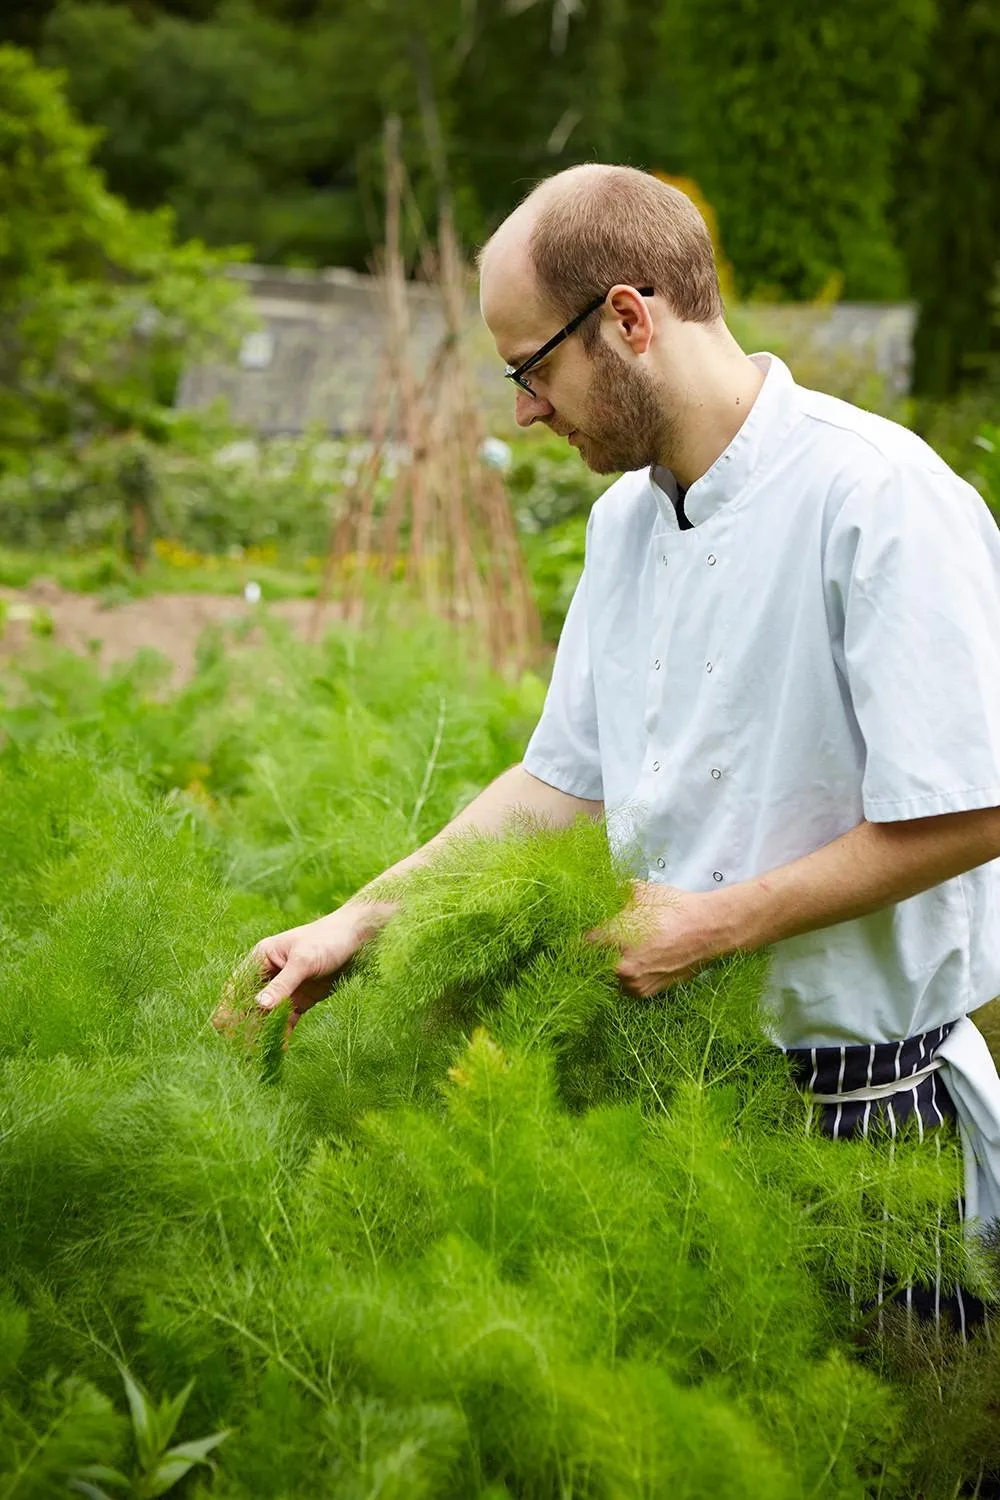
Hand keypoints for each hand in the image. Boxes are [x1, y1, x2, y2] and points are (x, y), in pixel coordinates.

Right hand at [213, 905, 380, 1034]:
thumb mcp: (304, 961)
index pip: (238, 986)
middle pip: (250, 1004)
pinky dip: (281, 1034)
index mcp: (262, 958)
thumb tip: (258, 1006)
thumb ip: (282, 984)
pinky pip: (286, 1020)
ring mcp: (285, 988)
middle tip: (239, 1050)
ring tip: (255, 1056)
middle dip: (244, 1025)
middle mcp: (269, 974)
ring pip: (266, 1015)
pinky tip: (279, 1050)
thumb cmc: (328, 939)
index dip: (228, 1007)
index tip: (222, 1030)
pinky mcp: (300, 999)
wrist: (359, 940)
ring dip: (261, 1033)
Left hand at [587, 881, 727, 998]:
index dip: (579, 938)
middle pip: (592, 963)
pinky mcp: (647, 992)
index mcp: (614, 940)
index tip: (578, 934)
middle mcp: (621, 967)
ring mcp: (634, 983)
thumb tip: (604, 890)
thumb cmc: (674, 909)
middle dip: (594, 953)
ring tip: (622, 952)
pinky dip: (626, 976)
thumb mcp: (641, 892)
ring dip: (610, 966)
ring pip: (608, 976)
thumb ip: (616, 892)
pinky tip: (635, 962)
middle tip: (602, 942)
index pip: (582, 944)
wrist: (708, 930)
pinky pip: (626, 986)